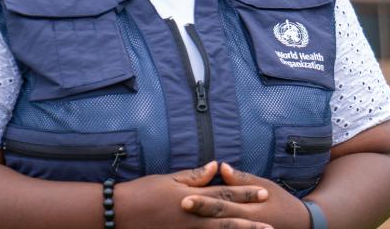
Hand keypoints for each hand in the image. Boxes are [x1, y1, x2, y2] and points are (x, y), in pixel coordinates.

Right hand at [116, 160, 271, 228]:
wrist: (118, 214)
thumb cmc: (143, 193)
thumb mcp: (169, 180)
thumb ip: (195, 176)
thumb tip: (216, 166)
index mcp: (192, 197)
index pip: (224, 195)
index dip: (245, 194)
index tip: (264, 194)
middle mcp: (192, 216)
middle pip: (227, 219)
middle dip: (250, 221)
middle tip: (271, 223)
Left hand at [181, 163, 308, 228]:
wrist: (300, 225)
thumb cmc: (280, 202)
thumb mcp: (265, 186)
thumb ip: (241, 179)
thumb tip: (221, 167)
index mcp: (250, 209)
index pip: (222, 204)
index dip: (203, 201)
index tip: (184, 197)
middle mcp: (246, 224)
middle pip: (217, 220)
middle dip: (198, 214)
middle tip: (179, 206)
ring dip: (201, 228)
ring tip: (180, 225)